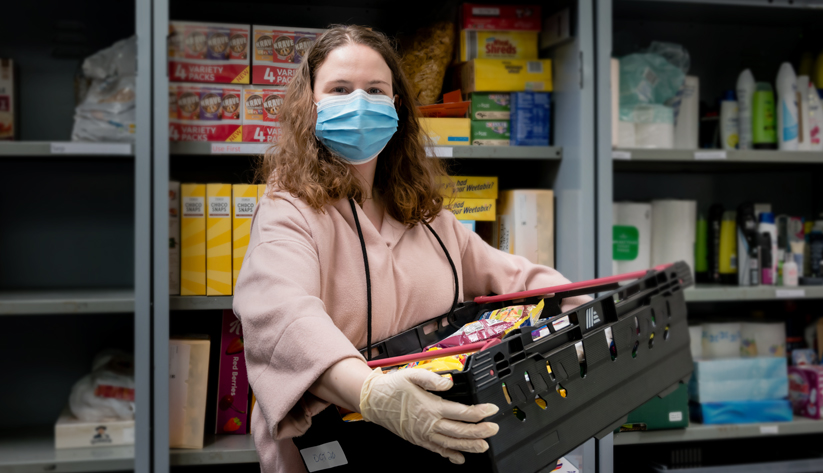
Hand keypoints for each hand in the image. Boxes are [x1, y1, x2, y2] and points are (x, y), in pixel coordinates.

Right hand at [359, 368, 498, 463]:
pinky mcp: (418, 439)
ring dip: (469, 446)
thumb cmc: (392, 387)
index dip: (479, 412)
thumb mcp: (412, 375)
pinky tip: (459, 457)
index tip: (491, 410)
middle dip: (479, 432)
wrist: (373, 400)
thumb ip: (432, 378)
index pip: (461, 412)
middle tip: (493, 429)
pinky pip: (436, 450)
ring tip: (483, 446)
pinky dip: (449, 455)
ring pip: (451, 443)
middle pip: (460, 431)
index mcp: (431, 407)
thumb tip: (449, 383)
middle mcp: (429, 423)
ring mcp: (423, 434)